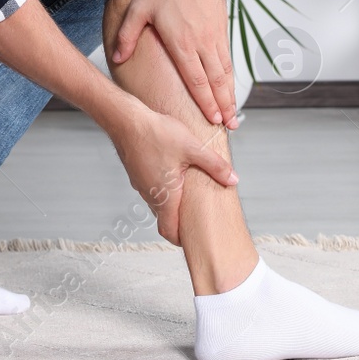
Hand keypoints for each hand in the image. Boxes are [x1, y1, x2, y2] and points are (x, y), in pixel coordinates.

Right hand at [107, 102, 236, 244]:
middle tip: (196, 215)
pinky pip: (151, 188)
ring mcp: (140, 184)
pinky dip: (162, 187)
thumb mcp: (192, 148)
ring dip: (171, 201)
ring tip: (187, 190)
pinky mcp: (136, 172)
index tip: (193, 239)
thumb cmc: (155, 134)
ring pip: (157, 202)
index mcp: (164, 196)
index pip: (169, 231)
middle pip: (165, 217)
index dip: (182, 239)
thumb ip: (215, 166)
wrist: (125, 120)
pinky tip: (172, 170)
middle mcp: (150, 195)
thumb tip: (233, 179)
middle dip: (180, 220)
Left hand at [111, 0, 236, 128]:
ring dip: (231, 94)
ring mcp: (215, 34)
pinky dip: (231, 76)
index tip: (213, 119)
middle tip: (230, 126)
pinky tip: (230, 86)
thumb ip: (127, 35)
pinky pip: (228, 57)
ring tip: (234, 114)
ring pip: (226, 71)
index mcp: (182, 41)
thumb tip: (117, 59)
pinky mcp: (222, 26)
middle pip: (216, 81)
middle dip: (224, 106)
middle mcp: (202, 42)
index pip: (196, 79)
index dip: (205, 102)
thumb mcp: (139, 7)